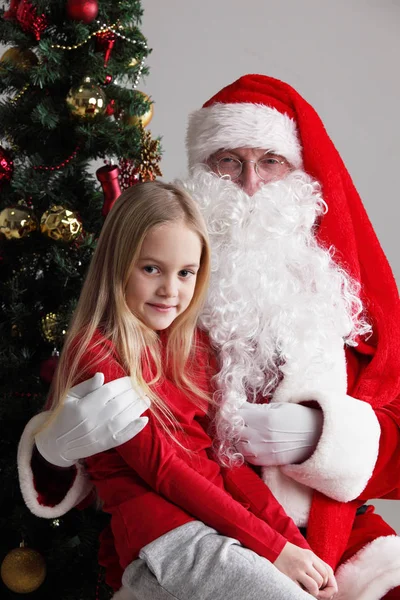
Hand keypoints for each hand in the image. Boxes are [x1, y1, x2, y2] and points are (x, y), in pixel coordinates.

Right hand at [35, 374, 149, 466]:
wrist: (56, 443)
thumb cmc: (64, 415)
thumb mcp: (69, 397)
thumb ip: (86, 386)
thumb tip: (101, 375)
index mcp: (84, 405)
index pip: (109, 391)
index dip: (123, 383)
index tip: (132, 379)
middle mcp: (94, 420)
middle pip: (120, 403)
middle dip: (134, 394)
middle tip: (142, 387)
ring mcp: (101, 434)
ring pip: (125, 418)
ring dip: (138, 408)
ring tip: (146, 399)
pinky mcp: (105, 445)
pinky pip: (123, 436)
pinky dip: (135, 428)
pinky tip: (144, 419)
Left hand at [235, 402, 322, 465]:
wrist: (317, 437)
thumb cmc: (299, 417)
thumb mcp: (278, 406)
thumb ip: (257, 408)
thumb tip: (240, 406)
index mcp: (264, 418)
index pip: (238, 413)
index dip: (232, 409)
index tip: (231, 406)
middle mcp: (262, 435)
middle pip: (234, 429)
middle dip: (232, 422)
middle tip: (234, 418)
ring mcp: (264, 450)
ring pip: (237, 444)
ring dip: (236, 436)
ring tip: (241, 430)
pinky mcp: (267, 461)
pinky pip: (247, 457)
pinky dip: (243, 449)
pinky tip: (247, 442)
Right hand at [274, 542, 336, 598]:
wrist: (273, 548)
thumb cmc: (291, 554)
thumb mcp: (305, 555)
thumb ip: (317, 565)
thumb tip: (328, 582)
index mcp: (311, 556)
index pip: (328, 572)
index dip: (329, 582)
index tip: (324, 586)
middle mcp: (306, 562)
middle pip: (323, 579)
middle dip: (322, 588)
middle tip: (316, 589)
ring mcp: (297, 569)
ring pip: (316, 586)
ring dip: (314, 591)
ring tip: (308, 588)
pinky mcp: (289, 576)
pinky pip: (303, 590)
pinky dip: (304, 592)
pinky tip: (300, 588)